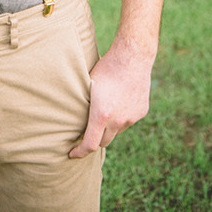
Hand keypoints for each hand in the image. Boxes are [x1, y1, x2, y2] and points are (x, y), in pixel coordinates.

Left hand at [69, 38, 153, 158]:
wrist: (132, 57)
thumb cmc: (105, 67)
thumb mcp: (88, 85)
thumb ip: (83, 105)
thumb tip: (71, 115)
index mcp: (101, 115)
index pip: (90, 145)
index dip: (79, 152)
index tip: (72, 154)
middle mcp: (118, 120)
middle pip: (104, 141)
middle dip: (94, 140)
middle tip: (86, 133)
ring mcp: (131, 118)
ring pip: (117, 131)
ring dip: (109, 127)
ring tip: (104, 109)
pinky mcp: (141, 112)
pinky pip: (128, 120)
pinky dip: (121, 117)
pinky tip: (118, 101)